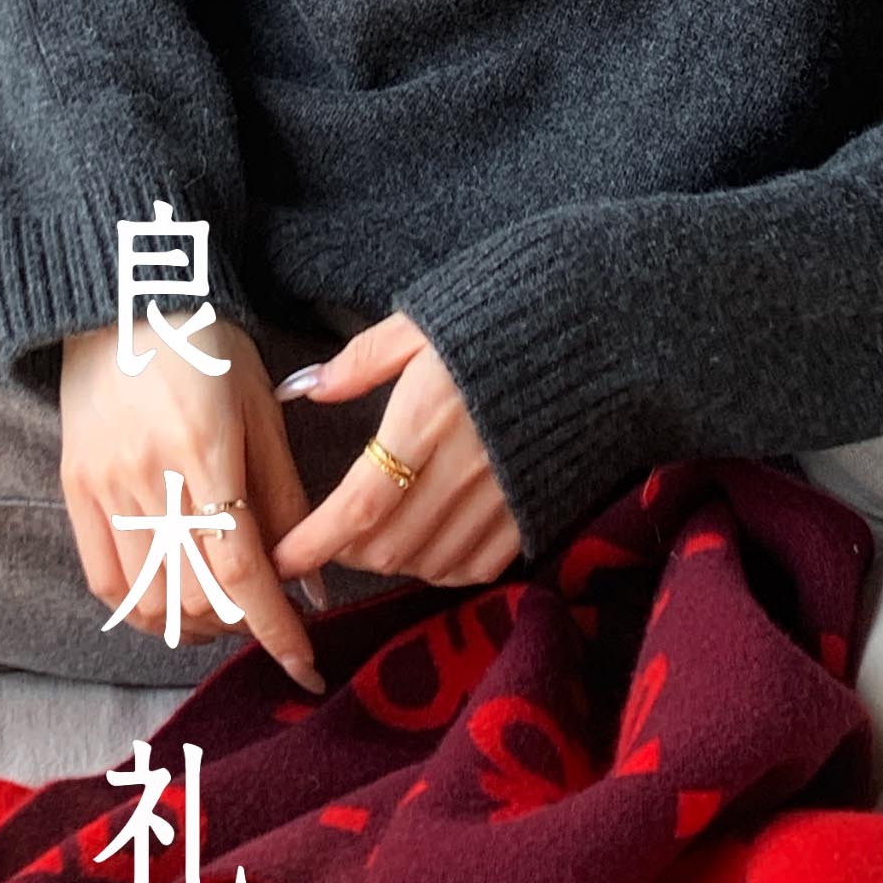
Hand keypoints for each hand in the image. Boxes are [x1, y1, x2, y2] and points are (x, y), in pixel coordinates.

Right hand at [58, 321, 324, 693]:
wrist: (122, 295)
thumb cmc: (206, 344)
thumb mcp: (261, 408)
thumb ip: (285, 498)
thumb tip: (312, 586)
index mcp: (203, 448)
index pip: (241, 568)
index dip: (275, 628)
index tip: (305, 667)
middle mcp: (146, 474)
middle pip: (195, 594)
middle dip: (241, 622)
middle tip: (266, 612)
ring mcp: (102, 484)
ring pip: (149, 599)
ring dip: (194, 623)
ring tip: (222, 608)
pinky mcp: (73, 488)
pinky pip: (105, 580)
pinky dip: (142, 608)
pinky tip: (172, 597)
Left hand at [270, 316, 522, 591]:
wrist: (602, 327)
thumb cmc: (504, 315)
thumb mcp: (425, 320)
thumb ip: (362, 360)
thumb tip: (303, 388)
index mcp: (428, 416)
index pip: (358, 504)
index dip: (313, 542)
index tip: (280, 560)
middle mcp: (465, 468)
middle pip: (387, 546)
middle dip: (345, 553)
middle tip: (329, 536)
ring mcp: (505, 498)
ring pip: (427, 563)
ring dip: (390, 560)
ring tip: (375, 536)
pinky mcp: (537, 513)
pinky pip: (476, 567)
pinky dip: (440, 566)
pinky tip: (427, 542)